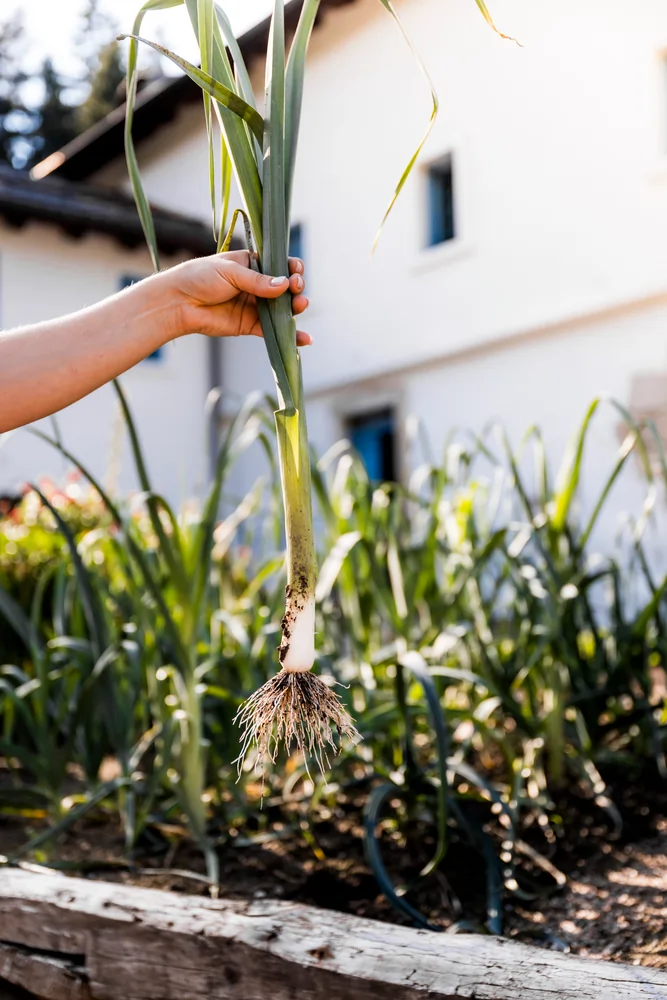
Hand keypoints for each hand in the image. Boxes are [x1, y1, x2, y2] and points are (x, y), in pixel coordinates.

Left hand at [169, 250, 310, 344]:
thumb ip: (258, 281)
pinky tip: (305, 339)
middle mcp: (256, 285)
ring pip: (282, 308)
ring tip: (300, 305)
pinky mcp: (250, 325)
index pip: (279, 264)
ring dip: (295, 308)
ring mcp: (254, 306)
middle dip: (296, 287)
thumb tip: (285, 285)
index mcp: (252, 264)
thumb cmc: (199, 277)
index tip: (296, 271)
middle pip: (284, 287)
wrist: (178, 303)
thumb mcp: (230, 272)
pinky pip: (273, 331)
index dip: (291, 268)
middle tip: (296, 288)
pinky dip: (290, 336)